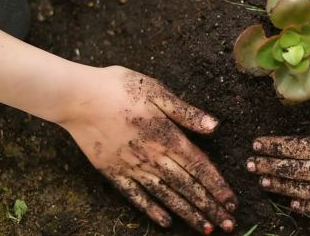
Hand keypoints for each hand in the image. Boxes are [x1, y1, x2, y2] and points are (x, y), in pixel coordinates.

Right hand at [59, 66, 236, 233]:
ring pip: (167, 196)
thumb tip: (214, 126)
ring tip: (205, 228)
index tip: (232, 202)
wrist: (77, 97)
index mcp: (168, 137)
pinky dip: (152, 210)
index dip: (217, 185)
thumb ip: (186, 113)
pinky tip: (165, 222)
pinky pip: (136, 196)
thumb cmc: (120, 87)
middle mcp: (153, 157)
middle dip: (209, 206)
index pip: (200, 166)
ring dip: (188, 213)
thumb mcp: (158, 92)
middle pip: (187, 186)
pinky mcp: (113, 172)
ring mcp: (132, 168)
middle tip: (228, 225)